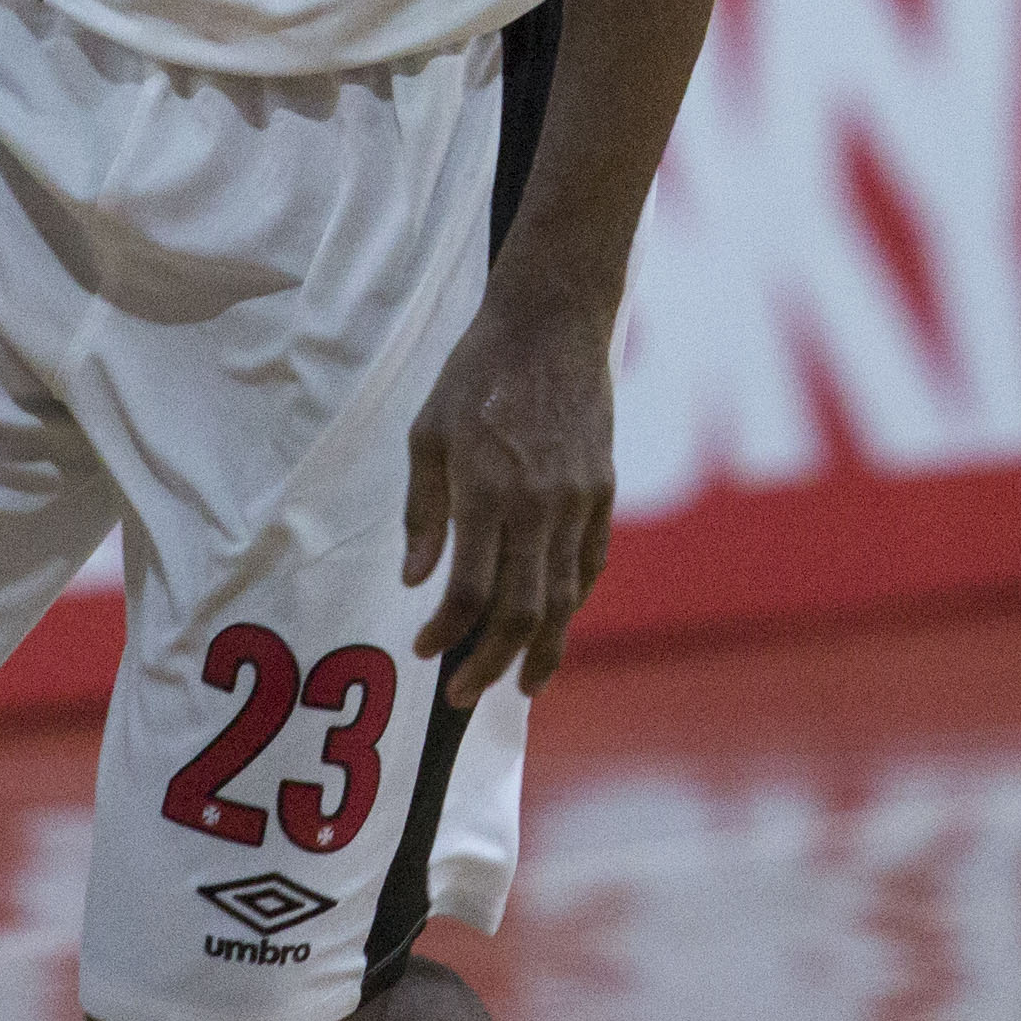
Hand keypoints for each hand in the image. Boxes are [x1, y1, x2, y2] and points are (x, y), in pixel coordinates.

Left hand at [401, 288, 618, 705]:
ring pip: (565, 598)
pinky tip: (554, 623)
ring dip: (542, 650)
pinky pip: (590, 564)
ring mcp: (578, 501)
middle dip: (492, 664)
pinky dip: (571, 601)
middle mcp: (538, 504)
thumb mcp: (427, 433)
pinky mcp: (604, 492)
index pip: (470, 590)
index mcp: (486, 489)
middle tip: (466, 695)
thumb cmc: (476, 374)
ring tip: (521, 685)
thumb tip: (416, 580)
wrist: (552, 324)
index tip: (425, 651)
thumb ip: (424, 511)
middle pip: (524, 611)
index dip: (448, 633)